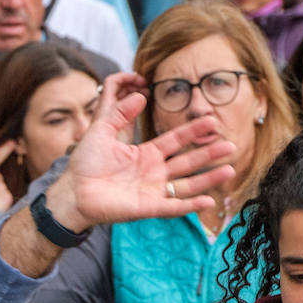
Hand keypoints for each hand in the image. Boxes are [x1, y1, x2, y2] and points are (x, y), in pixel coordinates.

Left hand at [46, 73, 235, 232]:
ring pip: (187, 184)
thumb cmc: (85, 164)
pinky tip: (208, 200)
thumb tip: (139, 94)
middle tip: (230, 144)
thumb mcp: (101, 132)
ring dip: (208, 177)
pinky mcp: (146, 208)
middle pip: (187, 161)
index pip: (175, 140)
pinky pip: (172, 207)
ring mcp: (152, 190)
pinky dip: (190, 205)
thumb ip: (119, 113)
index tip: (212, 121)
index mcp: (145, 154)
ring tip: (231, 168)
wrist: (72, 192)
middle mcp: (153, 172)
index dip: (193, 131)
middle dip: (209, 153)